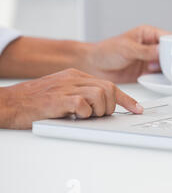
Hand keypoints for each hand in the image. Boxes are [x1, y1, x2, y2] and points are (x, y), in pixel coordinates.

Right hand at [0, 68, 142, 128]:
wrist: (8, 103)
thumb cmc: (34, 101)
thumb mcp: (63, 93)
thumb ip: (82, 95)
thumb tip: (103, 108)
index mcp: (76, 76)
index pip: (110, 84)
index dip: (127, 99)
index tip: (137, 109)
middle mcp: (73, 78)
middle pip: (109, 88)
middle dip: (110, 106)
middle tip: (98, 115)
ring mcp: (66, 87)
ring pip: (100, 94)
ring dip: (99, 110)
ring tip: (86, 116)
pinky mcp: (58, 98)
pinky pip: (83, 104)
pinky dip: (84, 113)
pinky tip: (74, 116)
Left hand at [84, 25, 170, 82]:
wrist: (94, 66)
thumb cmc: (106, 51)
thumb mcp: (127, 49)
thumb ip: (145, 51)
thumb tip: (160, 51)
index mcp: (147, 34)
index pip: (167, 38)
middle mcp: (150, 46)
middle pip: (169, 52)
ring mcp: (149, 60)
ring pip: (166, 64)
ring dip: (169, 69)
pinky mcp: (146, 72)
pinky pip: (158, 75)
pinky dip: (162, 78)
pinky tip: (164, 80)